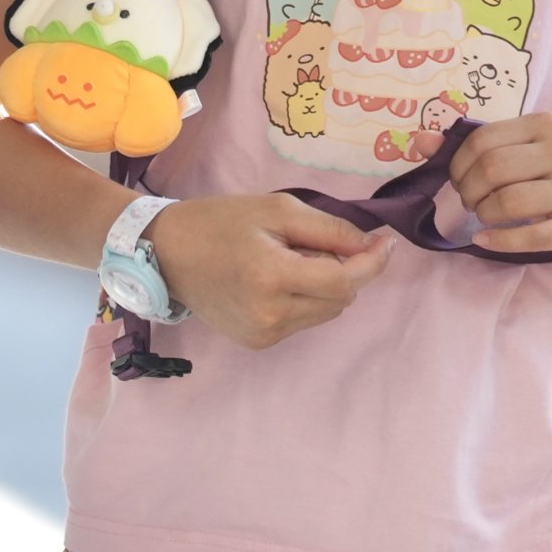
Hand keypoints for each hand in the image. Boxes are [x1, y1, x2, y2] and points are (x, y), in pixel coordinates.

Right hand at [142, 194, 390, 349]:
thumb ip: (330, 230)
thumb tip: (372, 248)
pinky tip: (272, 281)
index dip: (371, 263)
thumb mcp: (276, 209)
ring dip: (322, 287)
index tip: (385, 244)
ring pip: (325, 313)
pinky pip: (302, 321)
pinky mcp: (257, 343)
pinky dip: (302, 300)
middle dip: (340, 270)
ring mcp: (263, 334)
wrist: (166, 253)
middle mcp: (270, 315)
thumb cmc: (220, 221)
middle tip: (308, 243)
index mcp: (272, 277)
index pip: (344, 281)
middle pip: (340, 299)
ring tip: (286, 261)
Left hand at [445, 112, 551, 266]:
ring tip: (484, 217)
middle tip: (469, 201)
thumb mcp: (523, 153)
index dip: (458, 162)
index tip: (459, 179)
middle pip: (494, 168)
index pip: (484, 139)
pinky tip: (485, 240)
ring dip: (484, 214)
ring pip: (508, 201)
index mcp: (547, 125)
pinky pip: (529, 235)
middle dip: (468, 190)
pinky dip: (498, 240)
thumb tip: (419, 142)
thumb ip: (473, 146)